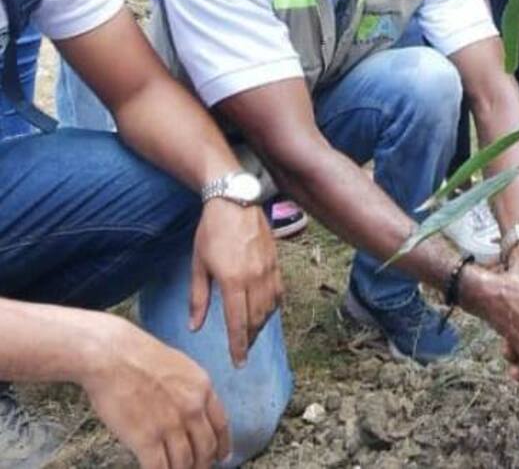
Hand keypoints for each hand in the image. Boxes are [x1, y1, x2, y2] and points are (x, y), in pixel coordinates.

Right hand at [80, 315, 229, 468]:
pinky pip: (159, 468)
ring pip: (184, 462)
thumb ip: (191, 391)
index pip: (221, 425)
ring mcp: (170, 425)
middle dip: (203, 464)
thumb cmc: (140, 356)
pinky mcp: (146, 439)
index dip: (223, 446)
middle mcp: (193, 408)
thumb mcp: (181, 367)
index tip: (222, 458)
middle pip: (206, 447)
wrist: (113, 356)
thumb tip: (196, 412)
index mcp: (203, 389)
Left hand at [190, 199, 283, 366]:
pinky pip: (278, 293)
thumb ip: (198, 299)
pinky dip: (272, 307)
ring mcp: (269, 270)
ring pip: (270, 308)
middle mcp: (255, 278)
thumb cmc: (211, 232)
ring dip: (261, 324)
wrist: (235, 201)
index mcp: (232, 281)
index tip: (238, 363)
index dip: (238, 346)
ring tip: (251, 332)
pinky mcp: (277, 262)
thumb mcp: (198, 265)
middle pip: (256, 320)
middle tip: (242, 349)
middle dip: (249, 338)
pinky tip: (265, 311)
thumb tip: (194, 328)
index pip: (237, 323)